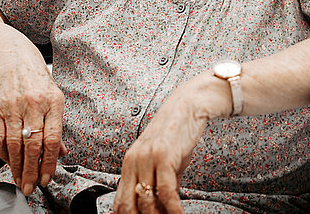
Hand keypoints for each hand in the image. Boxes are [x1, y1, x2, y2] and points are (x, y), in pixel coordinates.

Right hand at [0, 49, 66, 193]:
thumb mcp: (54, 94)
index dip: (49, 163)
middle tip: (31, 187)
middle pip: (33, 146)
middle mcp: (33, 104)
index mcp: (53, 101)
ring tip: (20, 180)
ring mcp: (13, 106)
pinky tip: (8, 162)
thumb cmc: (34, 73)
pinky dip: (3, 154)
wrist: (9, 53)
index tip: (47, 177)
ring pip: (14, 145)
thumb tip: (60, 151)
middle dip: (32, 171)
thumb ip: (57, 124)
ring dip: (17, 167)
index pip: (52, 139)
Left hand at [113, 88, 211, 213]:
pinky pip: (166, 191)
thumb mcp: (163, 160)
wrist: (189, 105)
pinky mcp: (164, 156)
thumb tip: (163, 207)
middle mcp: (134, 161)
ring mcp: (147, 158)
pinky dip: (173, 209)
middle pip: (128, 206)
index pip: (120, 201)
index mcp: (129, 163)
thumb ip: (160, 183)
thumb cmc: (176, 132)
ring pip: (146, 201)